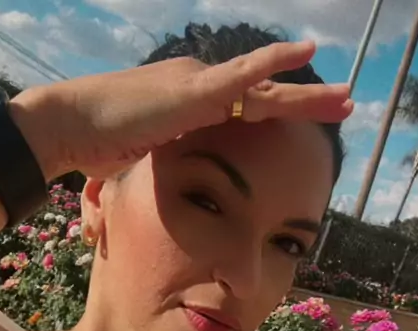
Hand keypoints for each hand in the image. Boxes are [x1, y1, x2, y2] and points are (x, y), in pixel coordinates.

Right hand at [11, 40, 352, 180]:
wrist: (70, 125)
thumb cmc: (97, 146)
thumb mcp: (146, 159)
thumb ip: (167, 166)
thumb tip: (171, 191)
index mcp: (192, 105)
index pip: (245, 112)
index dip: (278, 118)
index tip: (307, 128)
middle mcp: (201, 87)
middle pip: (265, 98)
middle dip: (306, 104)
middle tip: (344, 106)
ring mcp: (199, 84)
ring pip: (265, 88)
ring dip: (307, 94)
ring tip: (346, 96)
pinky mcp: (194, 89)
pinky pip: (243, 74)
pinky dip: (275, 62)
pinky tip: (307, 52)